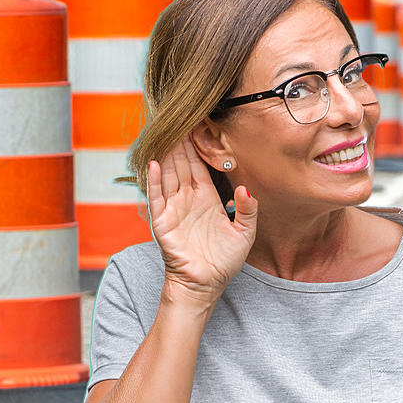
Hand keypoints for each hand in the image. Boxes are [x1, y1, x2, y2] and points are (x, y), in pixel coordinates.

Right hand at [147, 136, 257, 306]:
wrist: (204, 285)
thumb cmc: (223, 262)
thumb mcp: (244, 234)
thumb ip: (248, 211)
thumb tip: (245, 190)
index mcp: (207, 199)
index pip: (200, 166)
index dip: (198, 146)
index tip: (198, 124)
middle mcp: (188, 200)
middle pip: (181, 165)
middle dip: (180, 142)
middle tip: (178, 117)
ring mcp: (173, 209)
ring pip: (168, 175)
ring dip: (166, 154)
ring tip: (165, 131)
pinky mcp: (162, 221)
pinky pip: (156, 196)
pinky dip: (154, 180)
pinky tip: (154, 163)